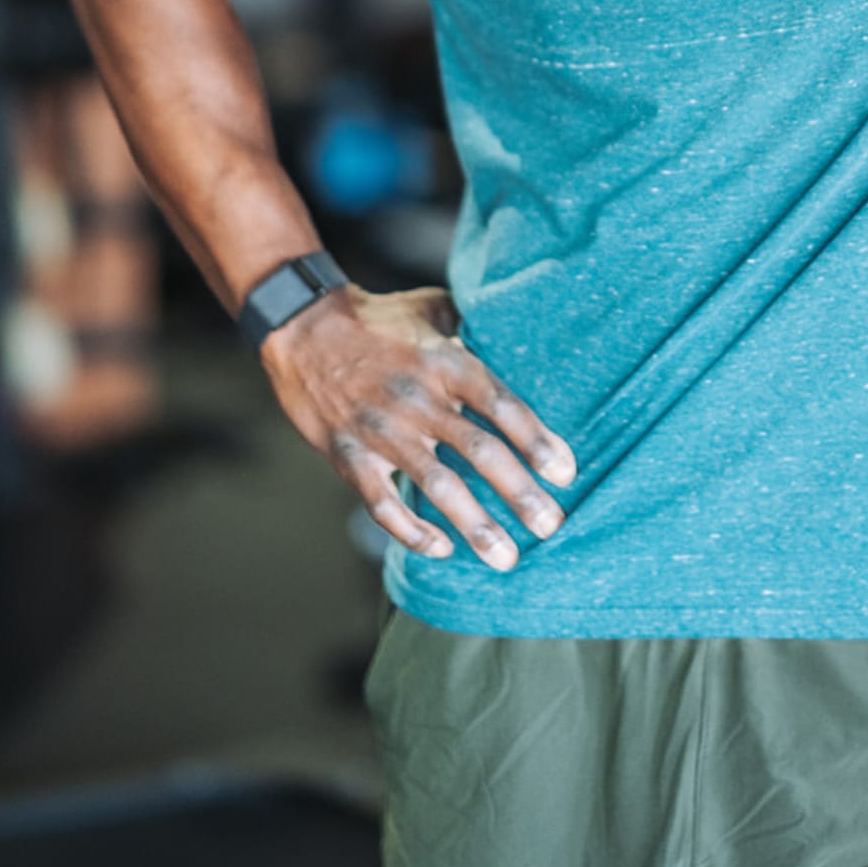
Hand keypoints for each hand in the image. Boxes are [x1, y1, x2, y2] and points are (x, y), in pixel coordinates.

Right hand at [260, 285, 575, 570]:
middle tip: (551, 525)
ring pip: (437, 486)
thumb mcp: (432, 308)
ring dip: (475, 525)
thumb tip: (516, 338)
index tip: (566, 473)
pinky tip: (441, 549)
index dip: (537, 440)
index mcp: (445, 361)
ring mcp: (382, 430)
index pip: (502, 404)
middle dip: (519, 493)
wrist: (301, 327)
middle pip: (480, 451)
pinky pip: (383, 504)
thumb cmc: (376, 318)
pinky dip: (412, 531)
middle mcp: (418, 397)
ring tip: (506, 558)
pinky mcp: (349, 456)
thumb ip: (472, 327)